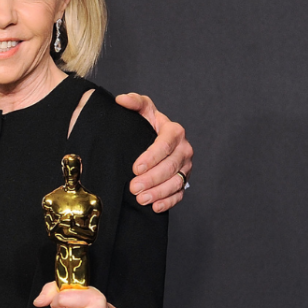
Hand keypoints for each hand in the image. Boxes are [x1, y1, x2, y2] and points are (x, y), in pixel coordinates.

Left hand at [116, 93, 192, 212]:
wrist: (154, 137)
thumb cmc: (147, 123)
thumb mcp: (142, 109)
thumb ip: (133, 102)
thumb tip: (121, 100)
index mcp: (175, 131)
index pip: (165, 145)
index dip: (151, 157)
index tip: (135, 168)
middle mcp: (184, 149)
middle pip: (171, 166)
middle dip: (152, 179)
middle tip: (134, 187)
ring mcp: (185, 166)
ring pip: (176, 182)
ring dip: (159, 192)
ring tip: (141, 199)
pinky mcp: (183, 180)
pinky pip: (179, 194)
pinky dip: (168, 202)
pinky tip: (155, 207)